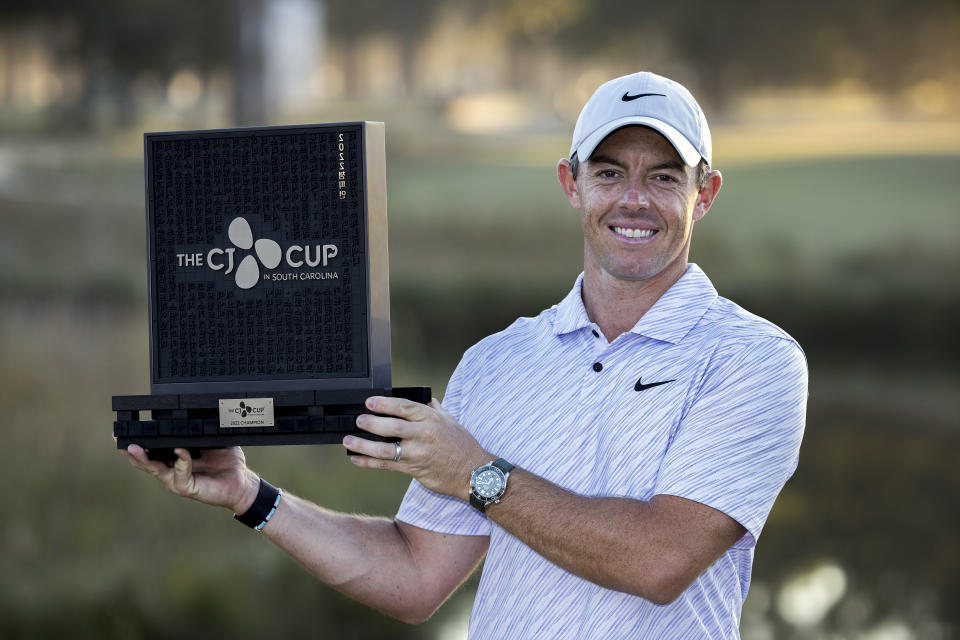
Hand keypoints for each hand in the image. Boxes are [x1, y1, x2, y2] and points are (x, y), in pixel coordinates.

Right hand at [119, 443, 259, 512]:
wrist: (242, 481)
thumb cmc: (227, 461)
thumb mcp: (212, 439)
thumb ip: (200, 430)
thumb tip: (192, 412)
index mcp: (175, 458)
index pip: (152, 450)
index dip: (139, 442)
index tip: (125, 431)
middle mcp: (173, 470)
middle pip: (145, 462)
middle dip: (130, 451)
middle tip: (118, 440)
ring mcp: (178, 480)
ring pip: (155, 470)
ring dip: (143, 459)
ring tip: (133, 448)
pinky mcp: (188, 488)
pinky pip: (180, 475)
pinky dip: (179, 462)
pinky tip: (179, 452)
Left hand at [344, 397, 490, 500]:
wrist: (473, 473)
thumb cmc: (462, 446)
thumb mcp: (450, 421)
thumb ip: (434, 408)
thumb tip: (424, 398)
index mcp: (431, 418)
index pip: (404, 407)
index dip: (385, 404)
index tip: (369, 402)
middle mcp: (423, 435)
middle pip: (392, 427)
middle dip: (371, 423)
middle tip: (358, 420)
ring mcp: (418, 453)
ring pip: (385, 450)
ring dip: (364, 445)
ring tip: (349, 440)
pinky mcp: (414, 469)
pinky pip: (387, 466)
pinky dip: (369, 463)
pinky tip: (356, 458)